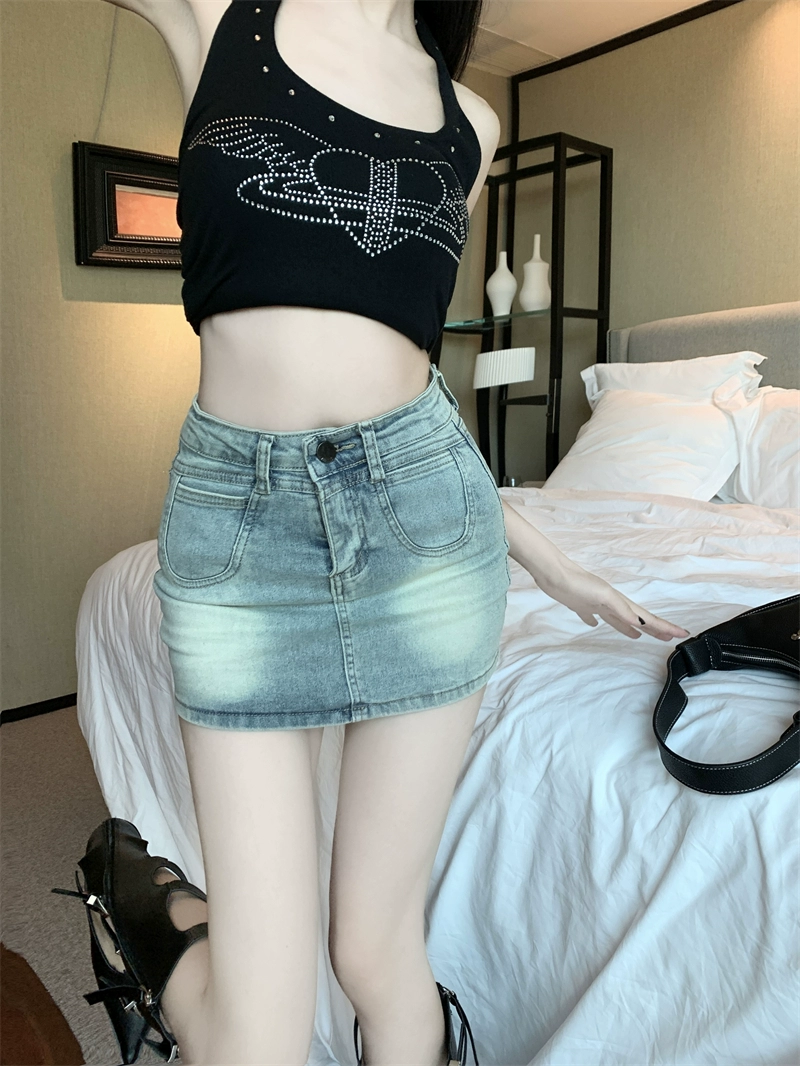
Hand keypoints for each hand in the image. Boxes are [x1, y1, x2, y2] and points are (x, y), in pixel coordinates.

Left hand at [536, 561, 689, 640]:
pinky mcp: (581, 605)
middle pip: (638, 619)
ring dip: (632, 628)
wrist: (554, 575)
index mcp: (619, 602)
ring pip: (619, 619)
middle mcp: (612, 604)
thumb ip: (620, 609)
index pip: (647, 617)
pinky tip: (595, 624)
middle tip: (669, 638)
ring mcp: (597, 604)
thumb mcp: (603, 596)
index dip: (664, 626)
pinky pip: (594, 616)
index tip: (682, 634)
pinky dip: (598, 622)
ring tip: (639, 636)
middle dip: (654, 629)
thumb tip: (639, 624)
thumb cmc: (578, 583)